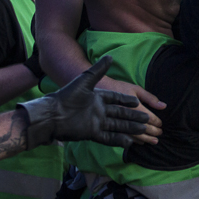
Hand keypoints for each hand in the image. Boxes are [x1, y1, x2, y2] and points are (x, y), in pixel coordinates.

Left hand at [19, 57, 152, 148]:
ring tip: (143, 130)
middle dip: (134, 117)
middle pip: (120, 114)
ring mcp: (96, 123)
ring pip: (118, 126)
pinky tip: (129, 142)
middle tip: (147, 120)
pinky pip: (108, 137)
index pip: (116, 99)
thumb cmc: (67, 96)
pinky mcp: (92, 133)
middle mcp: (99, 111)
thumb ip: (98, 70)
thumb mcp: (84, 80)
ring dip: (130, 128)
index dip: (126, 101)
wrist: (51, 114)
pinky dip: (118, 140)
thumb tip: (110, 56)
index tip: (137, 102)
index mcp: (98, 98)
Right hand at [96, 76, 164, 144]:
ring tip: (154, 141)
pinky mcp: (111, 127)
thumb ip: (150, 98)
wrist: (102, 88)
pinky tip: (141, 142)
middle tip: (159, 134)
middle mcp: (126, 116)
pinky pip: (124, 137)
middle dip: (153, 132)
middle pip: (142, 128)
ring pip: (134, 135)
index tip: (161, 124)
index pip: (148, 118)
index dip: (156, 122)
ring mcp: (118, 123)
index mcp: (134, 107)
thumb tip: (164, 106)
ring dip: (145, 139)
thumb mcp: (137, 89)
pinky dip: (134, 141)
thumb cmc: (121, 87)